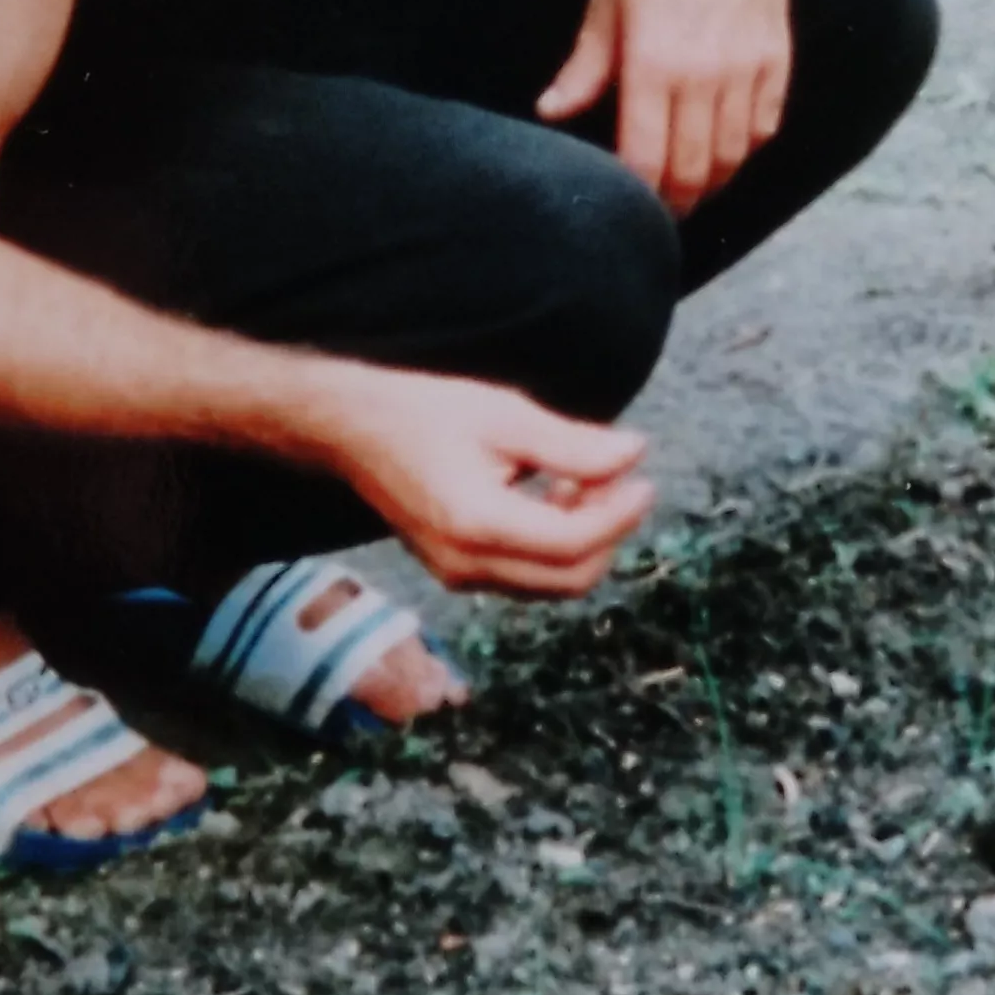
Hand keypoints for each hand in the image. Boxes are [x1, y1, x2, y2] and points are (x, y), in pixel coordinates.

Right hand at [317, 367, 653, 595]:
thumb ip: (573, 443)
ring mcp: (457, 575)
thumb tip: (634, 455)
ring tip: (582, 481)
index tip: (643, 480)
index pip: (573, 543)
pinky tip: (551, 497)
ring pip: (550, 583)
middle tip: (616, 481)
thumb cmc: (423, 411)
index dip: (618, 515)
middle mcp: (466, 563)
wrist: (351, 429)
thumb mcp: (504, 415)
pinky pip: (524, 577)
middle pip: (569, 578)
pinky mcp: (454, 572)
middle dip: (605, 533)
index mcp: (477, 522)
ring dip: (582, 542)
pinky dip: (553, 547)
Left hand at [535, 0, 792, 211]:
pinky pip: (764, 127)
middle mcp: (706, 75)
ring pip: (732, 157)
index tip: (625, 207)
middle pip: (692, 171)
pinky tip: (723, 149)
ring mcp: (748, 69)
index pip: (645, 160)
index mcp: (654, 64)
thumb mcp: (607, 4)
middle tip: (657, 214)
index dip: (636, 196)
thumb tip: (549, 113)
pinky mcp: (777, 58)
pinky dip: (744, 149)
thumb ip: (584, 68)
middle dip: (673, 203)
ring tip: (688, 189)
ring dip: (709, 182)